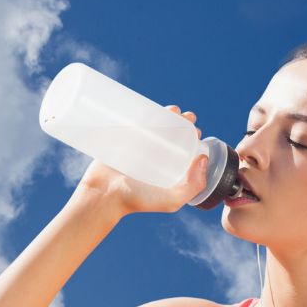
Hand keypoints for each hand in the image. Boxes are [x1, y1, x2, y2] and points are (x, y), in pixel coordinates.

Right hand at [77, 105, 210, 215]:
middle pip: (172, 135)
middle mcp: (153, 160)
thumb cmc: (136, 201)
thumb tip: (203, 158)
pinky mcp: (121, 140)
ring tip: (174, 110)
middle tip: (186, 117)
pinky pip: (134, 123)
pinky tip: (152, 105)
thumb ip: (193, 186)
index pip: (184, 151)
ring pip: (155, 126)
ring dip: (167, 114)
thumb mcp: (172, 201)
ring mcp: (137, 149)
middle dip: (182, 123)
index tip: (196, 131)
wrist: (103, 196)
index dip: (193, 138)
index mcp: (166, 172)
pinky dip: (143, 112)